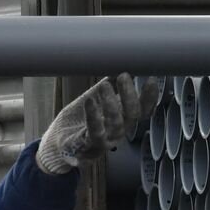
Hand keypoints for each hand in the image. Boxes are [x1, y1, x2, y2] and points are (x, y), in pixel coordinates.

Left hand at [36, 74, 159, 174]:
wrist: (58, 140)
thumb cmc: (78, 118)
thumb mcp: (94, 98)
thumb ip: (106, 85)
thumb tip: (117, 65)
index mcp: (123, 119)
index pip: (143, 110)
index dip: (150, 97)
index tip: (151, 79)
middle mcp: (119, 131)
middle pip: (133, 115)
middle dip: (130, 95)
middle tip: (124, 76)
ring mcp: (106, 140)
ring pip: (117, 123)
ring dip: (112, 103)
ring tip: (105, 85)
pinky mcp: (90, 144)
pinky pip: (95, 131)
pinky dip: (94, 115)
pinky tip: (90, 101)